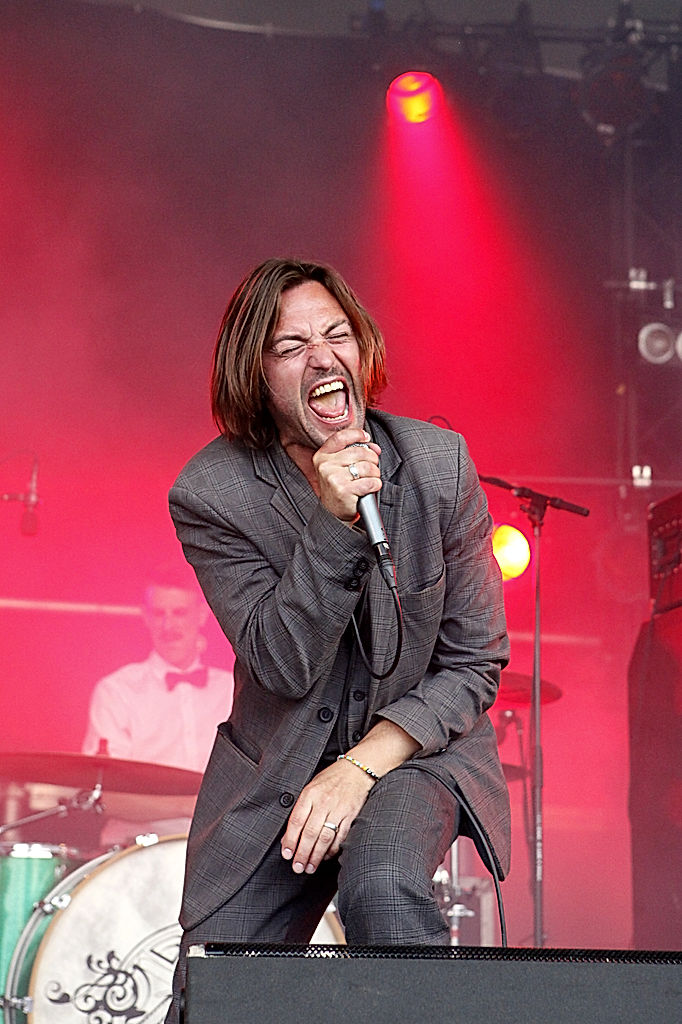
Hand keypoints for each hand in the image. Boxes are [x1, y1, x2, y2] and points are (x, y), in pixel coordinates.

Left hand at [280, 758, 374, 873]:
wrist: (357, 769)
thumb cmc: (331, 779)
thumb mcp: (311, 788)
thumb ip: (300, 809)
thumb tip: (289, 835)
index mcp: (310, 794)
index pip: (296, 821)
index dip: (290, 840)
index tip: (287, 854)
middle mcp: (323, 802)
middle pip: (310, 833)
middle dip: (302, 853)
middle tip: (297, 867)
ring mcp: (338, 809)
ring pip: (325, 838)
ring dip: (316, 856)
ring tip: (310, 867)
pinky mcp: (351, 815)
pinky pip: (340, 837)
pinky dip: (333, 850)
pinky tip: (326, 856)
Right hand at [312, 428, 381, 523]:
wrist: (333, 513)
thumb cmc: (339, 487)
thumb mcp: (339, 467)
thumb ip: (355, 452)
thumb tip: (375, 448)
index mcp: (322, 456)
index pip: (341, 437)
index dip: (357, 434)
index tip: (366, 438)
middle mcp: (325, 465)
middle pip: (360, 452)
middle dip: (372, 459)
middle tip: (370, 468)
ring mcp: (333, 478)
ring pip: (367, 467)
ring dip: (375, 474)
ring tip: (369, 479)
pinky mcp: (343, 490)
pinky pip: (370, 482)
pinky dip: (375, 485)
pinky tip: (370, 487)